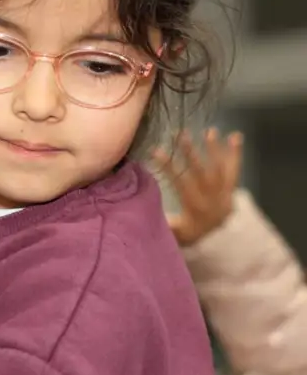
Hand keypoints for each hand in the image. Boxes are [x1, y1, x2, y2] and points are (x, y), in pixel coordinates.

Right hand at [153, 128, 242, 246]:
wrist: (215, 244)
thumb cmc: (186, 233)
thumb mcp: (172, 232)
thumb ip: (160, 221)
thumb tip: (136, 206)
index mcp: (195, 209)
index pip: (181, 184)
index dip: (168, 167)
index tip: (155, 150)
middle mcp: (212, 201)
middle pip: (202, 173)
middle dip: (190, 153)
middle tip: (180, 133)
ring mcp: (224, 195)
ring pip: (220, 170)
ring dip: (215, 149)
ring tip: (210, 130)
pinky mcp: (232, 190)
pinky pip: (234, 171)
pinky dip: (235, 154)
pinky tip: (237, 136)